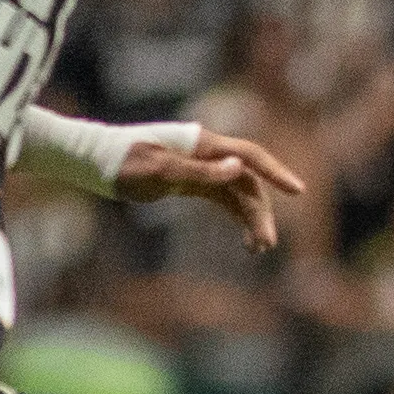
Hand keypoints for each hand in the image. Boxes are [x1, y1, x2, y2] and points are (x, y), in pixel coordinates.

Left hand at [117, 127, 305, 251]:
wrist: (95, 162)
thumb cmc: (123, 163)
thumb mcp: (160, 171)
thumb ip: (200, 172)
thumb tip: (238, 168)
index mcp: (203, 145)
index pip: (249, 155)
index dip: (276, 172)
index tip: (298, 191)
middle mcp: (207, 153)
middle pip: (247, 181)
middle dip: (260, 212)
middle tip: (266, 244)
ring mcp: (201, 167)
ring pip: (238, 192)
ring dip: (250, 218)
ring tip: (258, 249)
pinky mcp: (191, 182)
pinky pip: (223, 199)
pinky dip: (235, 217)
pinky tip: (243, 240)